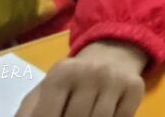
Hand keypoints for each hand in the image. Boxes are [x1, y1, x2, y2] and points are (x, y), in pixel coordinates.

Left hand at [16, 40, 146, 116]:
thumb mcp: (44, 92)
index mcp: (62, 73)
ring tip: (85, 114)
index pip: (47, 115)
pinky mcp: (136, 87)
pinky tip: (105, 113)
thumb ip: (29, 113)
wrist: (112, 54)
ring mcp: (115, 80)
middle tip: (69, 116)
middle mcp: (91, 72)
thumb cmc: (71, 80)